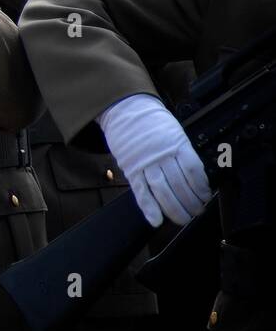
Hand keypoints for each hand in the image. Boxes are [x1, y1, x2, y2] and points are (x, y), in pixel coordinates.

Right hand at [97, 93, 211, 226]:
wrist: (126, 110)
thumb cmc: (153, 123)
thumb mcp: (174, 133)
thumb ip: (183, 154)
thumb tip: (196, 179)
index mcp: (177, 144)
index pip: (193, 171)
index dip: (200, 188)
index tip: (205, 197)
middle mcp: (162, 155)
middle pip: (180, 185)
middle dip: (190, 203)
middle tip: (196, 212)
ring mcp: (145, 163)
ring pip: (162, 191)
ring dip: (174, 209)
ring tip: (183, 218)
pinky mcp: (131, 169)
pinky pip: (141, 191)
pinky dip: (148, 207)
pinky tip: (156, 220)